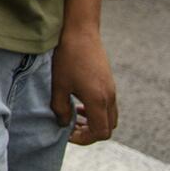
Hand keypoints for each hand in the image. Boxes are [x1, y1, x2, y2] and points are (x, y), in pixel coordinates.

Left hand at [51, 29, 117, 145]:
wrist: (80, 32)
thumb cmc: (68, 57)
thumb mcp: (58, 85)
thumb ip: (60, 109)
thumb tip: (64, 124)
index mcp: (98, 100)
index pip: (100, 132)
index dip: (84, 139)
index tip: (68, 134)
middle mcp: (109, 97)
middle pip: (108, 127)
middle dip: (90, 132)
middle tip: (71, 127)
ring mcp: (111, 89)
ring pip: (109, 116)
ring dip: (93, 121)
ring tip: (74, 115)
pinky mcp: (109, 82)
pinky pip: (108, 104)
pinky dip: (96, 110)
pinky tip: (79, 102)